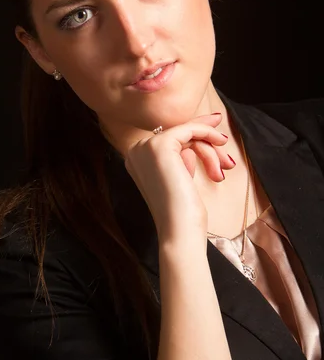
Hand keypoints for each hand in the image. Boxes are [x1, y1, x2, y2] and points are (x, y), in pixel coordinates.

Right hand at [124, 113, 233, 243]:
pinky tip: (221, 141)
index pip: (169, 139)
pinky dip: (207, 133)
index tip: (214, 131)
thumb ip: (182, 157)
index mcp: (136, 159)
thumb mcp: (180, 177)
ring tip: (222, 168)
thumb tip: (199, 138)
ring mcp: (145, 146)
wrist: (179, 230)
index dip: (193, 133)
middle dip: (204, 140)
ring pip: (186, 133)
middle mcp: (136, 150)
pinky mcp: (160, 145)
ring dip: (209, 149)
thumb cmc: (182, 212)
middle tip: (224, 140)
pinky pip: (189, 129)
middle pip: (178, 135)